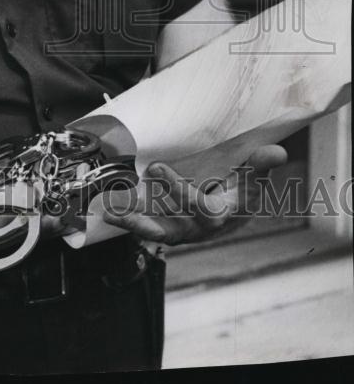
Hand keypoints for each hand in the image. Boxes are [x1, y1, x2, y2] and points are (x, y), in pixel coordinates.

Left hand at [102, 145, 287, 245]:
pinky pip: (145, 223)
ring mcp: (180, 228)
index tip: (156, 168)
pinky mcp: (167, 224)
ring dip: (130, 222)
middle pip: (169, 230)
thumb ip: (258, 164)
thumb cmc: (241, 190)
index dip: (177, 191)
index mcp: (218, 215)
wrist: (234, 209)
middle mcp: (196, 228)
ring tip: (108, 213)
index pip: (198, 208)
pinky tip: (108, 210)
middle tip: (119, 210)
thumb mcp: (252, 176)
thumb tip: (276, 153)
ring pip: (153, 231)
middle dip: (141, 222)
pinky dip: (127, 218)